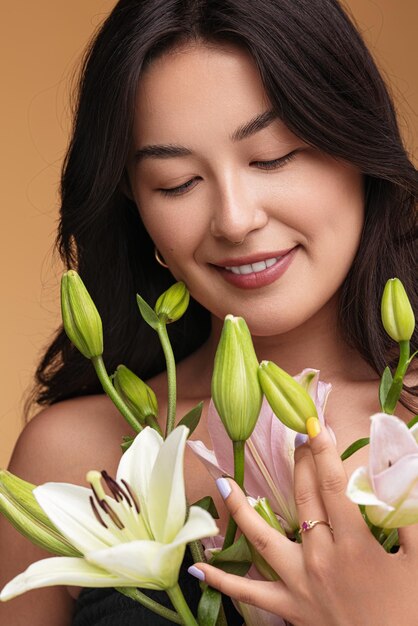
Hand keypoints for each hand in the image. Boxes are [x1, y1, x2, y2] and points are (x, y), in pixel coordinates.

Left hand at [189, 419, 417, 625]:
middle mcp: (320, 558)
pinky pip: (249, 595)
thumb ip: (409, 521)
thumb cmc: (409, 613)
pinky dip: (223, 582)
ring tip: (224, 484)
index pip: (334, 485)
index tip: (315, 424)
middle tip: (298, 438)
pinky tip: (198, 570)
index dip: (324, 451)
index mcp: (354, 545)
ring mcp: (299, 584)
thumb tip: (402, 480)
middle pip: (303, 499)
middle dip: (300, 464)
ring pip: (262, 539)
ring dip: (241, 510)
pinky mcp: (289, 608)